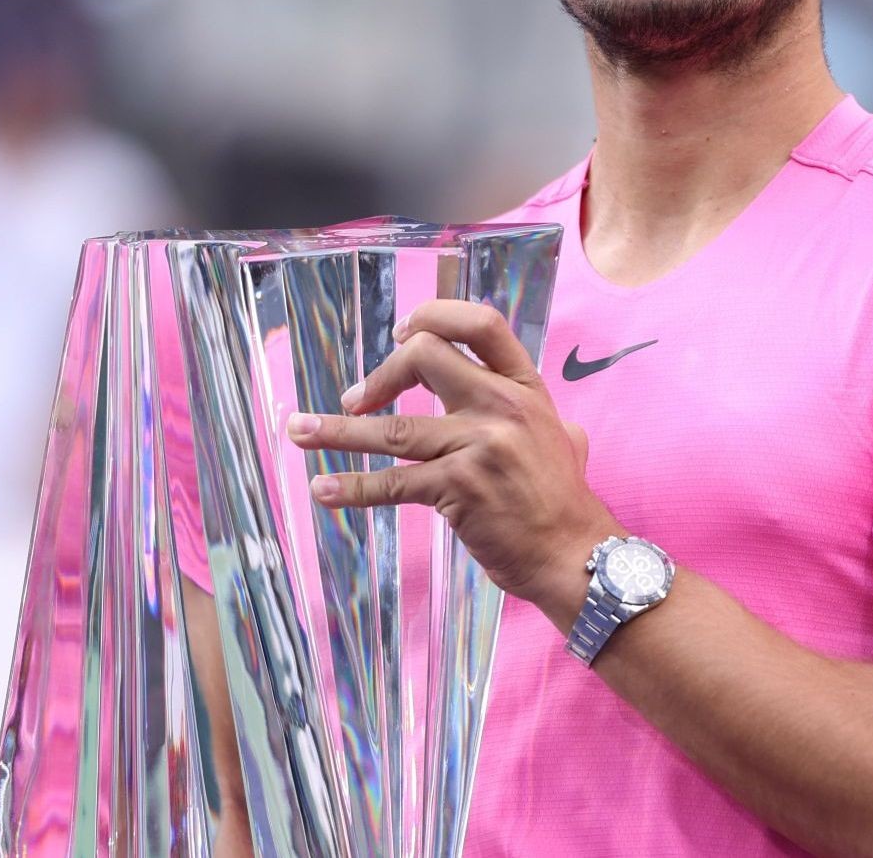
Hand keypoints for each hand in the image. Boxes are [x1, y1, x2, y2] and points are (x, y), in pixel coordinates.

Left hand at [284, 299, 619, 617]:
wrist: (576, 556)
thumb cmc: (564, 503)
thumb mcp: (564, 440)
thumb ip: (543, 419)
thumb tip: (550, 420)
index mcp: (525, 388)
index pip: (480, 325)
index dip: (434, 317)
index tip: (402, 332)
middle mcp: (502, 406)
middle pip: (425, 357)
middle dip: (380, 375)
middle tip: (355, 400)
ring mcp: (478, 445)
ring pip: (392, 427)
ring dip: (337, 430)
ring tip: (296, 430)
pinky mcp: (458, 488)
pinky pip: (392, 482)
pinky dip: (352, 487)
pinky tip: (323, 489)